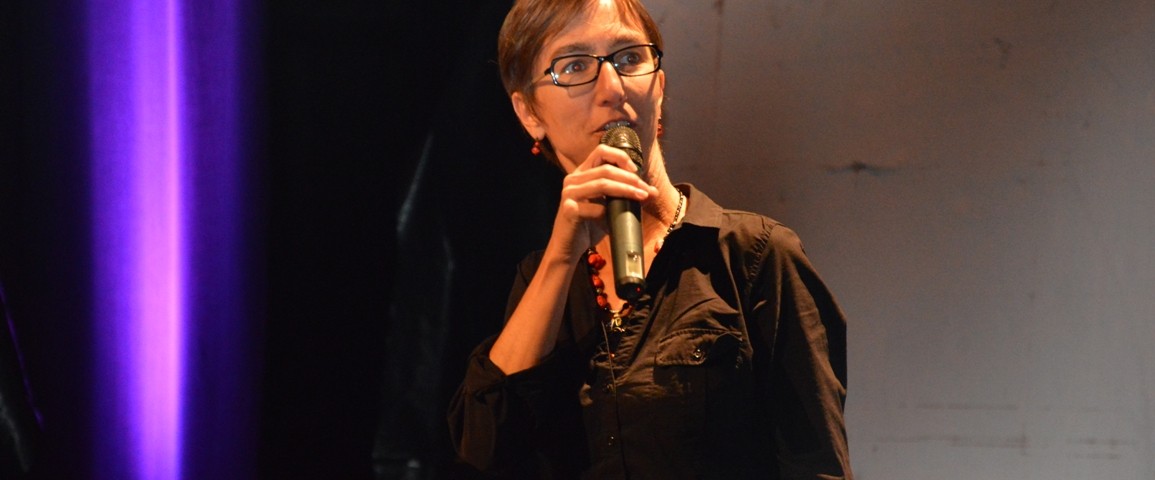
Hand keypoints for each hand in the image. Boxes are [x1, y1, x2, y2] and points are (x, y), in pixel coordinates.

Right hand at [548, 144, 657, 260]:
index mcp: (581, 173)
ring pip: (602, 184)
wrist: (569, 247)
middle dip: (630, 179)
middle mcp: (572, 179)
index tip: (636, 171)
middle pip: (606, 169)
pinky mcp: (568, 210)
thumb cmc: (590, 225)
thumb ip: (625, 196)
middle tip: (646, 190)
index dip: (620, 157)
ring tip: (641, 197)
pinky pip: (595, 207)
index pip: (601, 151)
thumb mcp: (609, 207)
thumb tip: (653, 192)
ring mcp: (569, 194)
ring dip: (625, 190)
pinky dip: (608, 212)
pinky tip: (614, 219)